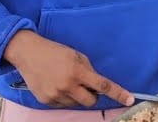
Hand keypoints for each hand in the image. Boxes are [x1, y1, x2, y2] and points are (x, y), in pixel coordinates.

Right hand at [3, 31, 133, 107]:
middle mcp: (67, 86)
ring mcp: (55, 95)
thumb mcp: (77, 56)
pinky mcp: (45, 101)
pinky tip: (57, 85)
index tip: (129, 100)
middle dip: (92, 95)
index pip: (103, 86)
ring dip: (77, 96)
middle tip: (85, 85)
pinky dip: (65, 98)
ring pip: (76, 104)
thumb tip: (98, 85)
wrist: (28, 54)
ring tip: (66, 81)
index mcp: (78, 72)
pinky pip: (63, 105)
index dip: (118, 93)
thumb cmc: (55, 52)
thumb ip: (89, 70)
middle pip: (90, 101)